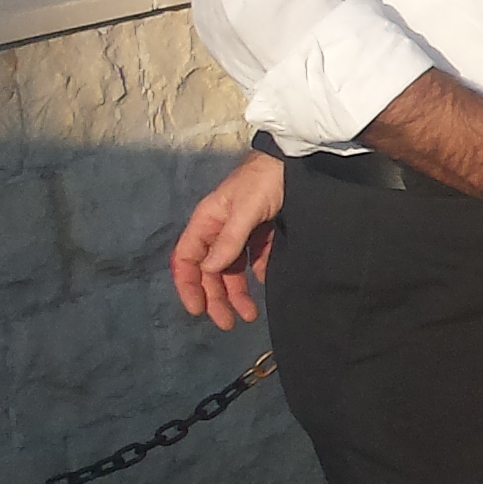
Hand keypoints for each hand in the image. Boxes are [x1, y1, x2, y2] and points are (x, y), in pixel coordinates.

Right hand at [168, 149, 282, 329]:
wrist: (296, 160)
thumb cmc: (265, 180)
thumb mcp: (245, 210)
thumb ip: (228, 240)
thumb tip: (210, 270)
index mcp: (206, 221)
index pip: (187, 260)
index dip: (188, 286)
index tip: (198, 310)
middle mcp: (219, 228)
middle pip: (210, 271)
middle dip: (216, 298)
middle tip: (228, 323)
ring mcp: (240, 230)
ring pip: (231, 268)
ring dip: (237, 293)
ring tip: (249, 315)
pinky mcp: (262, 231)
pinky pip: (253, 259)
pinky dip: (256, 273)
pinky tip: (264, 284)